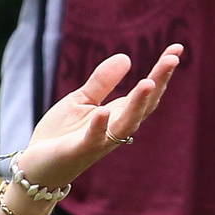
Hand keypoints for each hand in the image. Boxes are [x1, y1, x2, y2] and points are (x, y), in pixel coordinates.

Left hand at [16, 45, 180, 188]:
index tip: (177, 49)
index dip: (162, 71)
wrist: (38, 166)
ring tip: (148, 82)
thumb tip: (126, 57)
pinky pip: (92, 140)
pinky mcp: (79, 151)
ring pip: (126, 125)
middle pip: (144, 106)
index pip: (146, 92)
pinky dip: (98, 127)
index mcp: (117, 113)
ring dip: (137, 104)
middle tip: (172, 59)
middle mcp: (115, 128)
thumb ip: (102, 81)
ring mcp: (99, 141)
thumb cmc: (61, 134)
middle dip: (159, 82)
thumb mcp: (81, 100)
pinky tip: (103, 112)